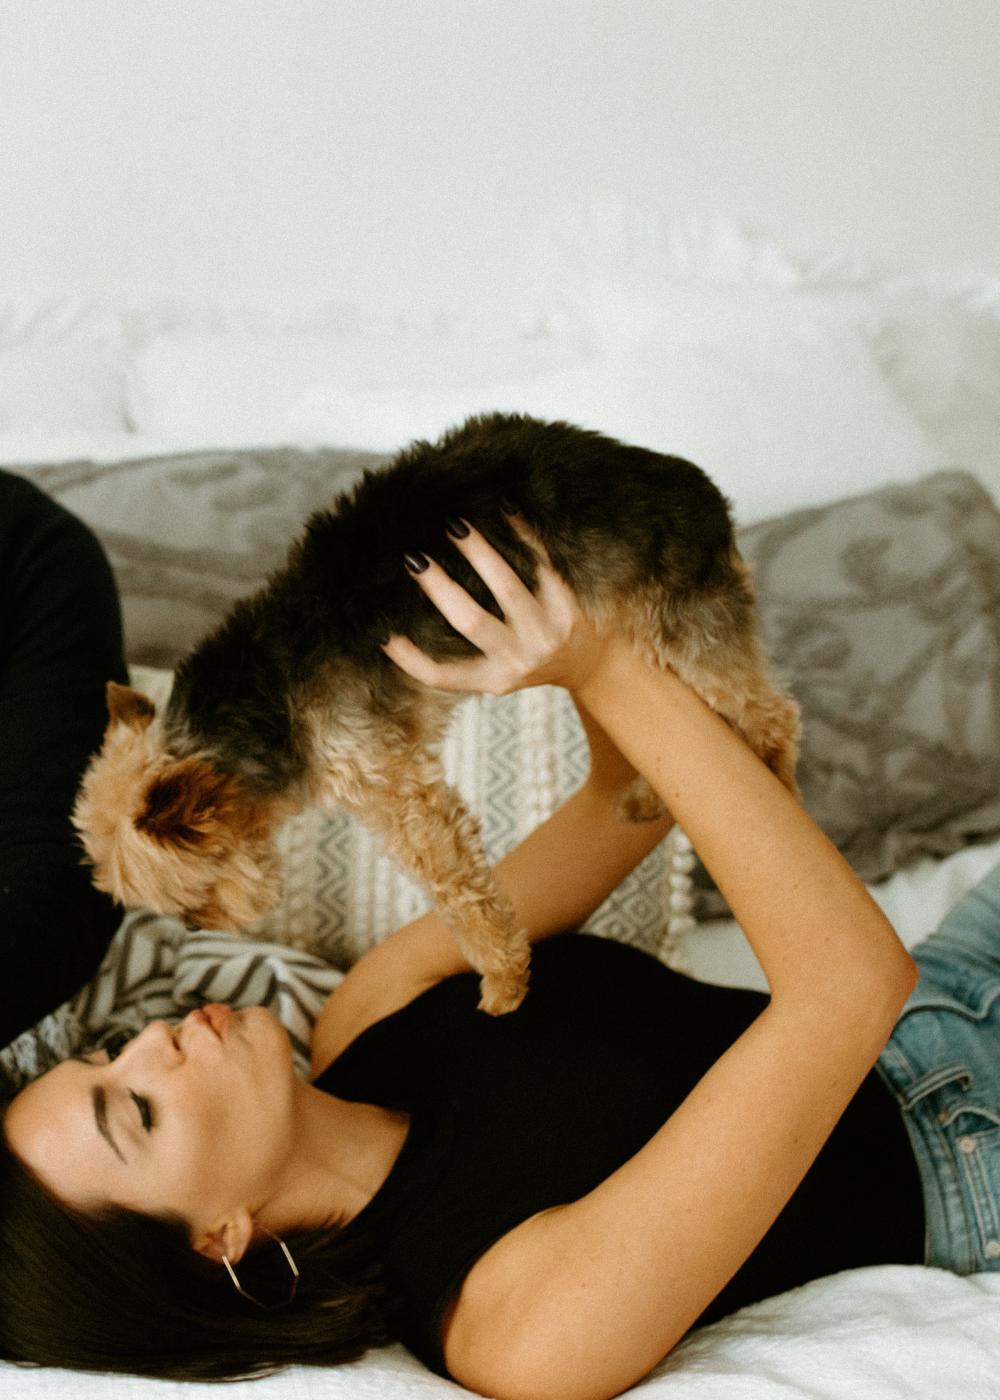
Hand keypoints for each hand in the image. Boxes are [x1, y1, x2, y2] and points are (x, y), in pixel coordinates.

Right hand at [382, 521, 610, 695]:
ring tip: (454, 525)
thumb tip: (404, 622)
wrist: (595, 663)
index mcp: (494, 680)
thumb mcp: (501, 672)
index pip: (443, 677)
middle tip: (413, 557)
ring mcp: (547, 633)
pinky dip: (523, 535)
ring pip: (507, 588)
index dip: (410, 660)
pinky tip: (505, 509)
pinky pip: (542, 564)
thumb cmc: (534, 660)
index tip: (382, 634)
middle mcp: (520, 660)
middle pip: (471, 622)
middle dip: (439, 587)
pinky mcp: (570, 607)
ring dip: (478, 553)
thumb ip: (465, 656)